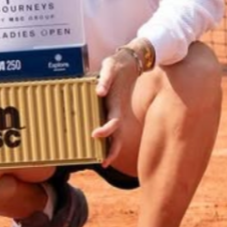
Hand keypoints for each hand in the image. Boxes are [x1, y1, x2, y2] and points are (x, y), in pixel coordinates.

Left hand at [91, 48, 139, 167]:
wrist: (131, 63)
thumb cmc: (118, 66)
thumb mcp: (110, 67)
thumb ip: (105, 79)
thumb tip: (100, 92)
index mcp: (116, 105)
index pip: (112, 123)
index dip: (105, 131)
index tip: (95, 135)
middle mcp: (118, 112)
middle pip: (118, 137)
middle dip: (112, 151)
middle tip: (103, 163)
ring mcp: (118, 112)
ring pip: (117, 136)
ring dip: (111, 149)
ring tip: (103, 162)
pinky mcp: (115, 110)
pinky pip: (112, 128)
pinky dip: (108, 139)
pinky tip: (100, 145)